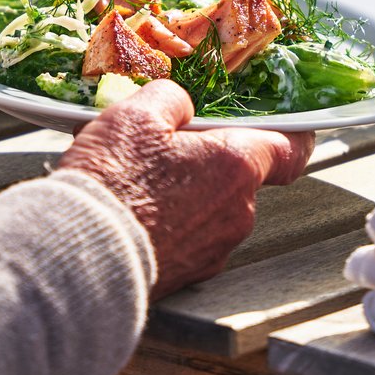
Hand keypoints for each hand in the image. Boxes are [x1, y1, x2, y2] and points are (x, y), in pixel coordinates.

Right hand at [57, 81, 313, 297]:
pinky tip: (135, 208)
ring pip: (214, 205)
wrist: (80, 257)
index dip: (294, 133)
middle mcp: (237, 212)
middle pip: (241, 174)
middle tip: (172, 140)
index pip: (291, 149)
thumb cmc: (114, 179)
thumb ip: (173, 99)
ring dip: (190, 189)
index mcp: (236, 165)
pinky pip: (191, 235)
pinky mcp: (188, 275)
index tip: (292, 124)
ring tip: (140, 176)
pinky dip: (173, 219)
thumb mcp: (139, 112)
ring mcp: (214, 249)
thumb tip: (183, 107)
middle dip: (213, 156)